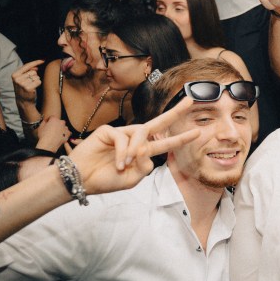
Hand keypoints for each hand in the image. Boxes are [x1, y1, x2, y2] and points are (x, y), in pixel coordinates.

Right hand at [12, 60, 45, 103]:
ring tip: (30, 85)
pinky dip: (38, 84)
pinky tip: (33, 88)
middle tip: (29, 83)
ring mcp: (22, 84)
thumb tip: (36, 67)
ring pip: (36, 76)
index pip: (27, 66)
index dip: (36, 62)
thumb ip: (28, 71)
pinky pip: (38, 81)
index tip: (43, 60)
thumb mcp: (22, 78)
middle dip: (34, 76)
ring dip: (35, 80)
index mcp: (14, 75)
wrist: (23, 101)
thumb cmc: (24, 88)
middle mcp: (17, 79)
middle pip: (33, 72)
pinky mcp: (28, 88)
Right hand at [35, 116, 71, 151]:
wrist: (48, 144)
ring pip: (64, 127)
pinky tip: (61, 136)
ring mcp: (65, 128)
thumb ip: (44, 122)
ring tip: (56, 134)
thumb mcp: (40, 127)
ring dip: (61, 129)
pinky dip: (65, 134)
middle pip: (59, 121)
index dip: (49, 120)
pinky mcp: (68, 134)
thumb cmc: (43, 136)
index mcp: (54, 119)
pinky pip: (67, 132)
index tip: (48, 123)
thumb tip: (46, 121)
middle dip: (56, 124)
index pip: (52, 117)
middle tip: (52, 129)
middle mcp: (61, 122)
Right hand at [66, 97, 199, 192]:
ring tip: (124, 165)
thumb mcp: (131, 179)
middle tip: (190, 100)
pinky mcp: (109, 130)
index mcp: (142, 152)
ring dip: (135, 151)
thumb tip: (148, 151)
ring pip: (141, 134)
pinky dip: (123, 151)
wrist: (82, 180)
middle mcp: (135, 140)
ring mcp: (122, 133)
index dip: (181, 138)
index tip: (198, 132)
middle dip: (175, 112)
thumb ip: (144, 167)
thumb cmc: (105, 180)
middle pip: (158, 123)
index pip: (165, 143)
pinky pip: (123, 137)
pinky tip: (118, 162)